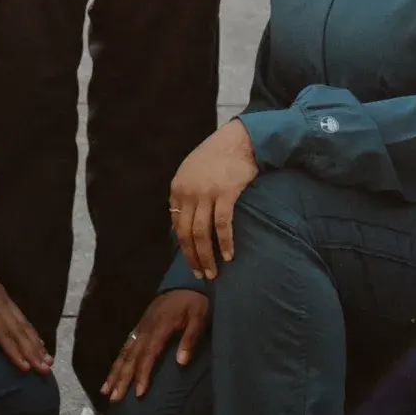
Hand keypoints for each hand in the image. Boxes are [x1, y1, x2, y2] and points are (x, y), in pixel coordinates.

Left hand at [0, 252, 51, 373]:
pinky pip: (21, 316)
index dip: (14, 351)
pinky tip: (40, 342)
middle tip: (46, 370)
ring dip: (37, 343)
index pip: (2, 332)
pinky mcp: (4, 296)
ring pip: (24, 324)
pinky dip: (33, 331)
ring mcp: (3, 299)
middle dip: (33, 351)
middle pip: (18, 331)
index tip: (26, 368)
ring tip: (49, 361)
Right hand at [102, 289, 209, 402]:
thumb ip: (191, 338)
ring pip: (125, 352)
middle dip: (122, 378)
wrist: (186, 282)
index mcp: (161, 327)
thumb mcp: (199, 317)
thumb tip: (181, 363)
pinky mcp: (139, 327)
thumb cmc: (195, 302)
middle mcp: (146, 329)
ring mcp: (140, 327)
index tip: (139, 394)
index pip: (149, 354)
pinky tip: (112, 373)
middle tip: (114, 399)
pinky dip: (117, 361)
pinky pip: (125, 345)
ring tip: (106, 391)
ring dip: (115, 372)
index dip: (143, 374)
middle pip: (132, 357)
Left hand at [168, 119, 258, 281]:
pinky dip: (225, 243)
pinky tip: (229, 255)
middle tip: (201, 275)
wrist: (238, 139)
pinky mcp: (225, 193)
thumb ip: (186, 194)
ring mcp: (205, 193)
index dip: (183, 247)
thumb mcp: (192, 172)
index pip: (177, 225)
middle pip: (186, 234)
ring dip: (207, 256)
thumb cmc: (217, 156)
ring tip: (213, 272)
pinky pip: (222, 225)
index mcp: (177, 188)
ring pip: (202, 234)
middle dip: (193, 258)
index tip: (191, 261)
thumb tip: (185, 221)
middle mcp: (187, 192)